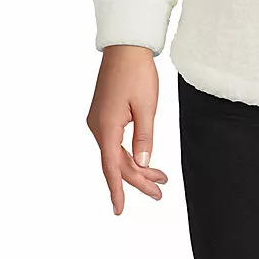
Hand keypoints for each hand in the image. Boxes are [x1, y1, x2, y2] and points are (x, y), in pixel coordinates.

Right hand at [88, 45, 168, 214]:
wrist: (125, 47)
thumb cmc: (137, 73)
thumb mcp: (147, 107)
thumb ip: (145, 137)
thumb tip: (142, 163)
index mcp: (107, 127)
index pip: (112, 167)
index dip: (118, 190)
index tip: (119, 210)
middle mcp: (98, 127)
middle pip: (117, 163)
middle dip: (138, 180)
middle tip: (160, 192)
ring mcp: (99, 122)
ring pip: (117, 153)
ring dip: (137, 167)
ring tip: (161, 179)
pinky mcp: (103, 116)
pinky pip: (115, 143)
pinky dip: (130, 154)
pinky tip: (145, 160)